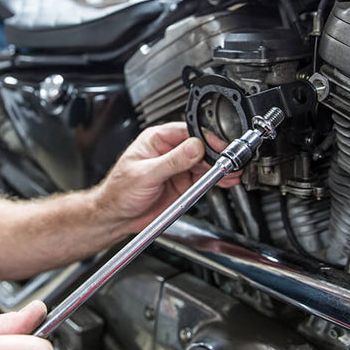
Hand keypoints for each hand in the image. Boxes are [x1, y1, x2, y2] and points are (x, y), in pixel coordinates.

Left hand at [96, 122, 240, 232]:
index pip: (188, 133)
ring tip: (232, 173)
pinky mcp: (184, 183)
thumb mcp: (145, 174)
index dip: (206, 140)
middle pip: (201, 147)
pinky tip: (226, 180)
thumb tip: (193, 147)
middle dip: (217, 155)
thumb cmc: (119, 191)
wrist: (116, 217)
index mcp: (157, 139)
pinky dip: (217, 179)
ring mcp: (178, 167)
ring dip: (220, 168)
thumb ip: (172, 161)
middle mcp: (170, 151)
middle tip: (229, 163)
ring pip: (206, 163)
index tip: (219, 148)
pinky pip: (204, 178)